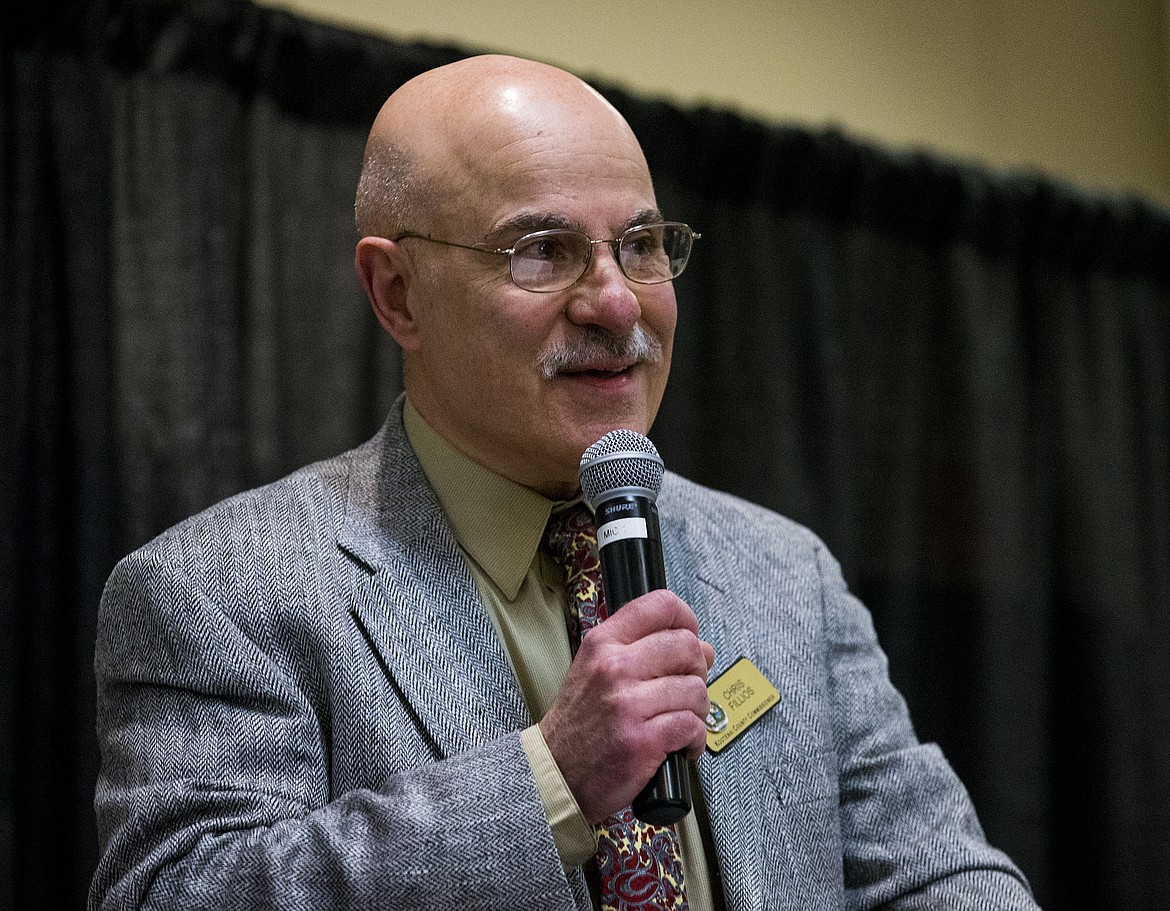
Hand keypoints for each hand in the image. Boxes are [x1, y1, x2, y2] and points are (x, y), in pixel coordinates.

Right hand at [539, 589, 714, 823]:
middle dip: (698, 670)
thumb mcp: (595, 668)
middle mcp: (614, 667)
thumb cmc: (581, 723)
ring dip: (697, 710)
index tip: (690, 637)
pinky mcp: (642, 740)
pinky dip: (695, 739)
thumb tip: (702, 647)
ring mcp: (627, 703)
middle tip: (686, 689)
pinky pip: (692, 726)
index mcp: (603, 643)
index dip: (687, 619)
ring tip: (680, 721)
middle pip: (687, 646)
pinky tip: (681, 745)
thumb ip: (641, 650)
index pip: (660, 605)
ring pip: (695, 689)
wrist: (557, 773)